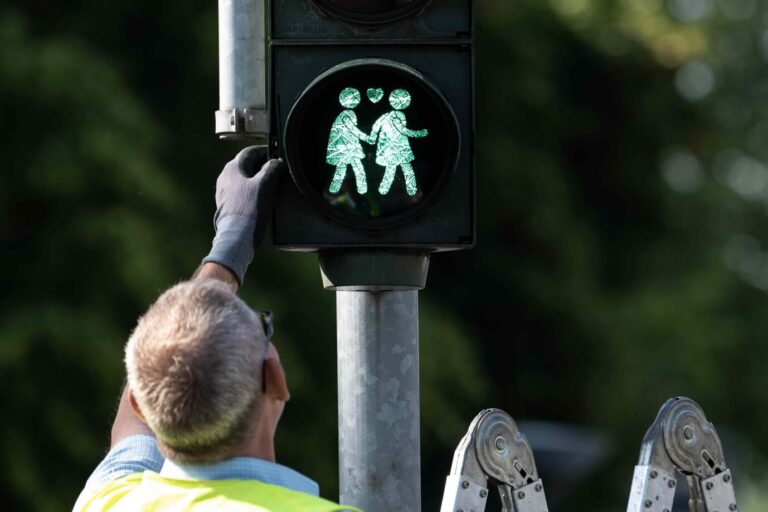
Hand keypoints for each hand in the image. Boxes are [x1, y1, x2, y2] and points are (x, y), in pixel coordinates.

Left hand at [202, 146, 282, 284]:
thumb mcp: (265, 184)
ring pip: (243, 179)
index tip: (276, 154)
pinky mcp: (226, 205)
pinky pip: (241, 192)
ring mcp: (224, 192)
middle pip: (246, 165)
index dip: (264, 151)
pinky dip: (252, 191)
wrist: (236, 235)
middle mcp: (225, 177)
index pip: (250, 152)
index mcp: (232, 168)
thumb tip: (276, 162)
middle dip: (261, 166)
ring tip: (272, 184)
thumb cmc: (249, 208)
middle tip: (277, 169)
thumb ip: (272, 169)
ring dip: (257, 179)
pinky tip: (262, 198)